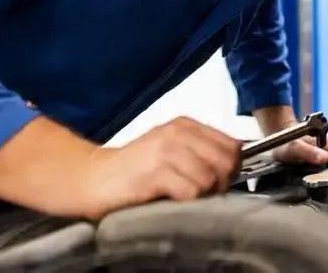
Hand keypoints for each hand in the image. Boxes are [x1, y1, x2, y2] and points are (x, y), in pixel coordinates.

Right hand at [83, 116, 241, 218]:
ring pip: (211, 178)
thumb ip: (200, 152)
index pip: (232, 145)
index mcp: (185, 125)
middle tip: (202, 194)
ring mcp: (166, 151)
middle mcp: (178, 133)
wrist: (92, 178)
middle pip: (226, 161)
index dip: (231, 168)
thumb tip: (236, 164)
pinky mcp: (156, 172)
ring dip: (202, 196)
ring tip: (182, 197)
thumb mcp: (171, 150)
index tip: (218, 182)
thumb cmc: (134, 170)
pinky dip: (187, 202)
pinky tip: (171, 200)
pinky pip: (191, 191)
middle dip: (220, 184)